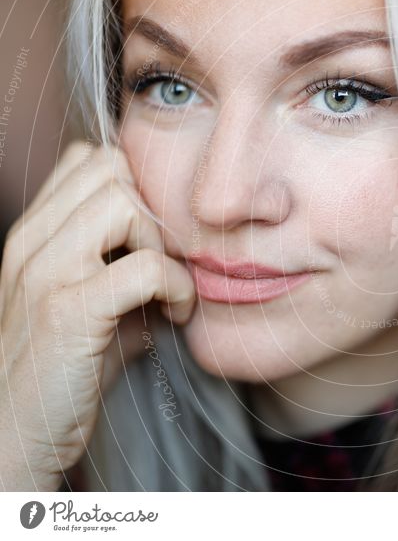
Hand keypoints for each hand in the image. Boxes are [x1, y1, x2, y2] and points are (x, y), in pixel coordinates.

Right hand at [0, 140, 195, 490]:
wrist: (16, 434)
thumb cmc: (63, 371)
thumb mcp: (91, 304)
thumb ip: (126, 266)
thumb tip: (185, 250)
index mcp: (35, 233)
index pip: (91, 158)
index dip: (139, 187)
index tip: (156, 237)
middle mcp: (32, 241)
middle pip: (112, 167)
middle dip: (155, 209)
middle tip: (168, 259)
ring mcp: (45, 272)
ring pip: (127, 204)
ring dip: (164, 244)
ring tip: (170, 287)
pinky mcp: (68, 310)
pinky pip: (146, 267)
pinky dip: (177, 287)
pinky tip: (175, 315)